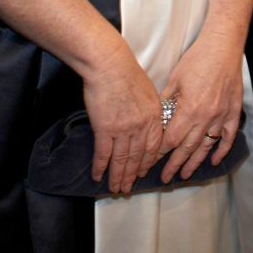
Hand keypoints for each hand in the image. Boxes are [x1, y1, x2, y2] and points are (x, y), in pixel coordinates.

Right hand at [82, 44, 164, 193]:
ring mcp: (123, 130)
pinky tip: (97, 176)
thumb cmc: (127, 71)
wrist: (109, 64)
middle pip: (137, 158)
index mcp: (154, 117)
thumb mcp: (148, 90)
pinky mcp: (105, 128)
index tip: (142, 173)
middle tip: (127, 188)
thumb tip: (147, 121)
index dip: (147, 163)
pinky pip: (103, 154)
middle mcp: (141, 127)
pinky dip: (100, 167)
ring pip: (121, 160)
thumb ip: (149, 110)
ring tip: (114, 188)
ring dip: (117, 176)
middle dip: (132, 175)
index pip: (153, 147)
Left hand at [157, 32, 243, 182]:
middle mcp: (206, 117)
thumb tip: (157, 119)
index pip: (171, 139)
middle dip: (174, 164)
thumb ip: (166, 102)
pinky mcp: (233, 112)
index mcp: (189, 109)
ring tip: (185, 175)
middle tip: (165, 178)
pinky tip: (213, 161)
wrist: (223, 47)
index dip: (160, 152)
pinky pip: (228, 137)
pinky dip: (221, 150)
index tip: (151, 161)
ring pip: (206, 146)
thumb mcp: (175, 79)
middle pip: (187, 148)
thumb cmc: (197, 59)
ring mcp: (222, 116)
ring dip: (194, 162)